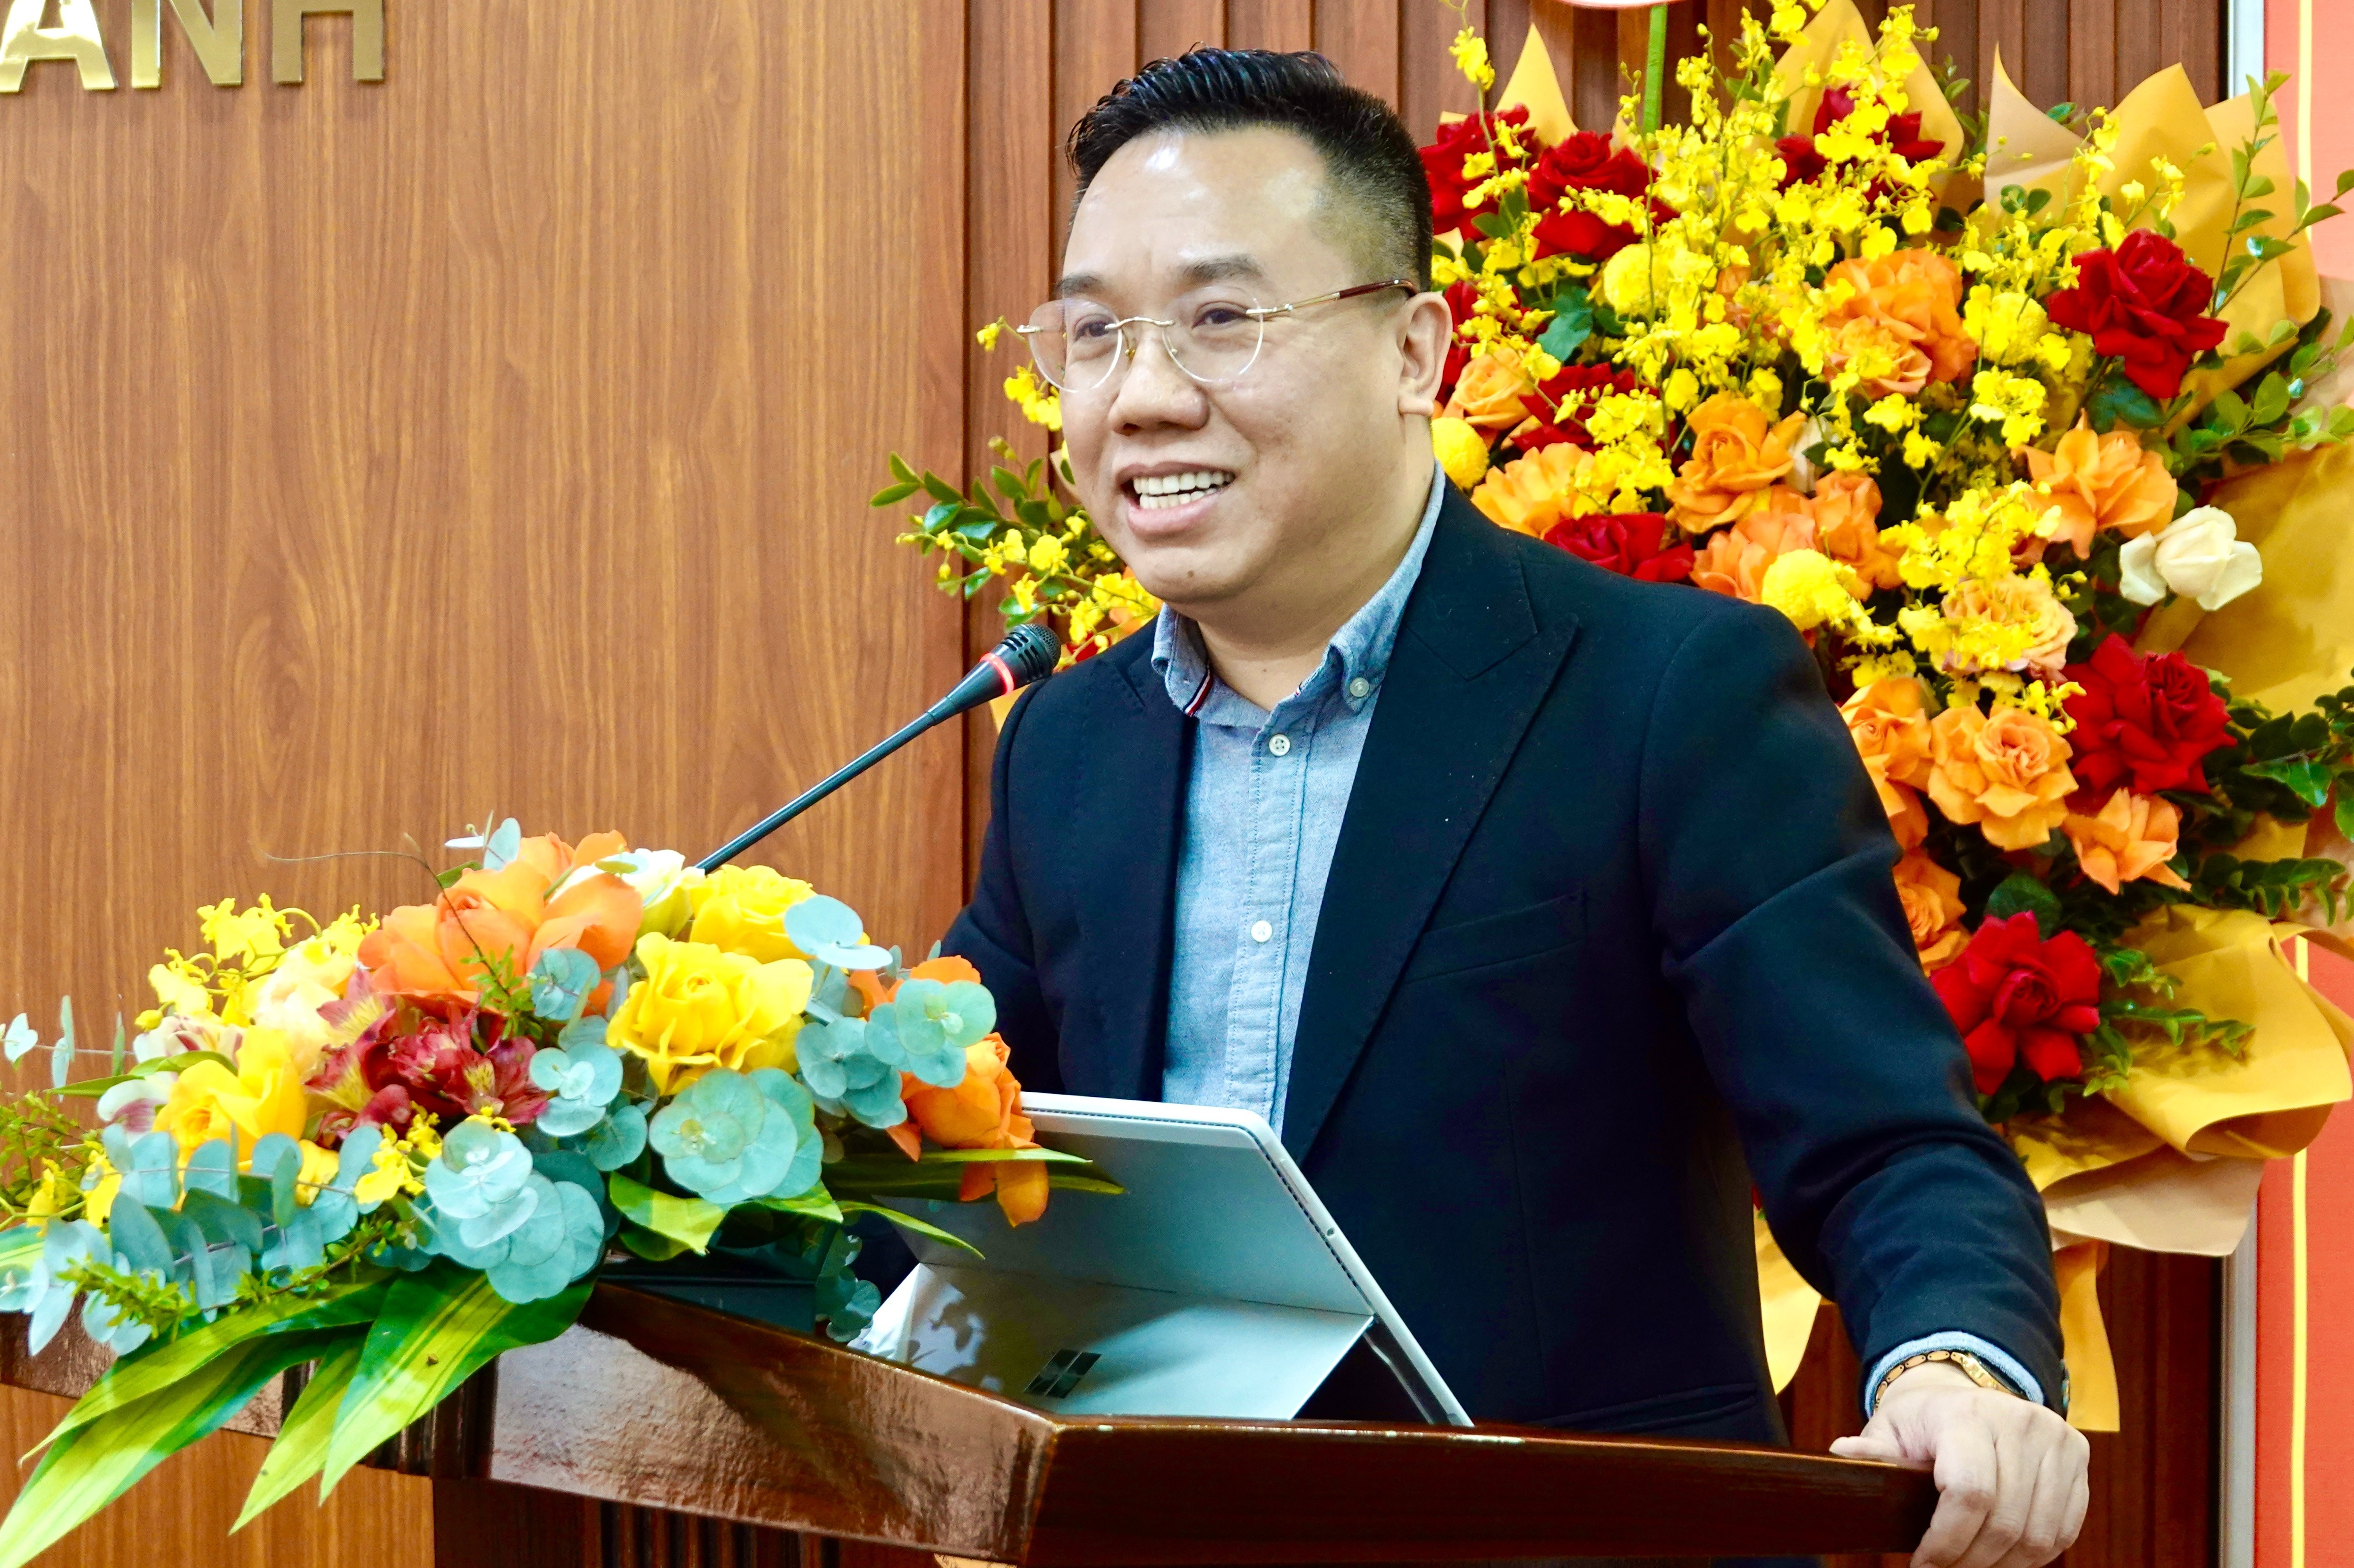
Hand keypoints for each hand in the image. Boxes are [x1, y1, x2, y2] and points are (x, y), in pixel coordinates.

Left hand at [1829, 1361, 2088, 1567]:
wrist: (1966, 1393)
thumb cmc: (1922, 1421)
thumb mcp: (1890, 1428)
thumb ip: (1873, 1450)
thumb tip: (1842, 1455)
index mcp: (1968, 1414)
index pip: (1969, 1494)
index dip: (1946, 1542)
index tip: (1923, 1565)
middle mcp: (2019, 1421)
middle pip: (2005, 1523)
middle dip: (1971, 1561)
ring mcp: (2056, 1438)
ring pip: (2039, 1534)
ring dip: (2004, 1564)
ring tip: (1971, 1566)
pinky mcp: (2077, 1456)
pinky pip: (2065, 1528)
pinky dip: (2035, 1554)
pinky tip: (2003, 1556)